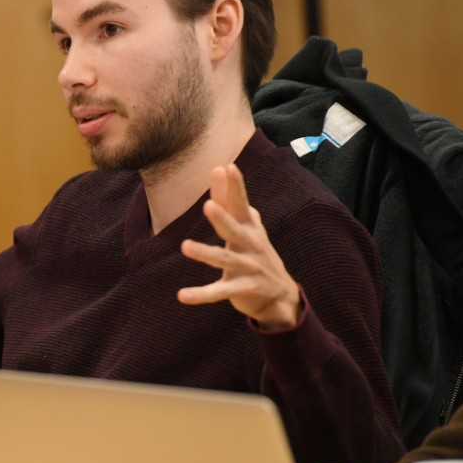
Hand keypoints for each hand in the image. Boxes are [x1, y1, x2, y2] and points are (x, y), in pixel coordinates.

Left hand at [178, 163, 300, 329]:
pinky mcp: (241, 288)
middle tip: (209, 205)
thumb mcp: (245, 224)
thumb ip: (228, 198)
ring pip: (224, 260)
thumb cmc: (254, 251)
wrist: (280, 294)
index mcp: (249, 227)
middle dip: (223, 218)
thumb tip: (219, 167)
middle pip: (234, 230)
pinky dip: (201, 295)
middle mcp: (250, 245)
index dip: (236, 187)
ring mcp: (247, 267)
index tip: (228, 167)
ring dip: (205, 253)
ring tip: (185, 246)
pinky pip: (219, 292)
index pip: (240, 204)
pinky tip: (182, 296)